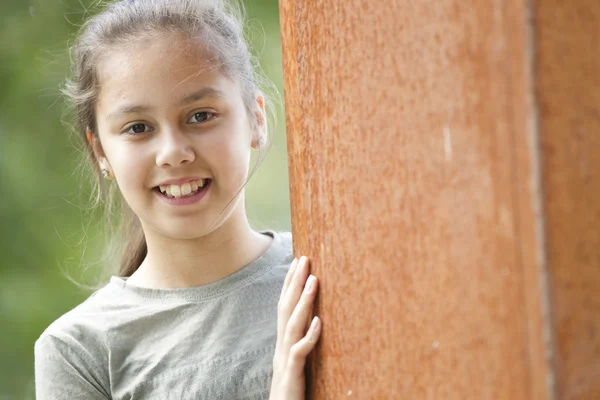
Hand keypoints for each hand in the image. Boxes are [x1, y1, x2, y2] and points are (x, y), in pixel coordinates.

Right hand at [270, 256, 320, 399]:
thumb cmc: (291, 390)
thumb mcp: (296, 362)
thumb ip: (301, 342)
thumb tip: (313, 322)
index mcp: (283, 342)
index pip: (285, 306)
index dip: (290, 283)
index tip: (298, 261)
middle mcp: (282, 346)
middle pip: (286, 308)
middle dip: (295, 282)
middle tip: (305, 258)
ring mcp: (285, 359)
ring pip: (293, 325)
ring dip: (303, 301)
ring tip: (314, 280)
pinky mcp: (292, 375)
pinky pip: (300, 352)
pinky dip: (309, 336)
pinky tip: (319, 322)